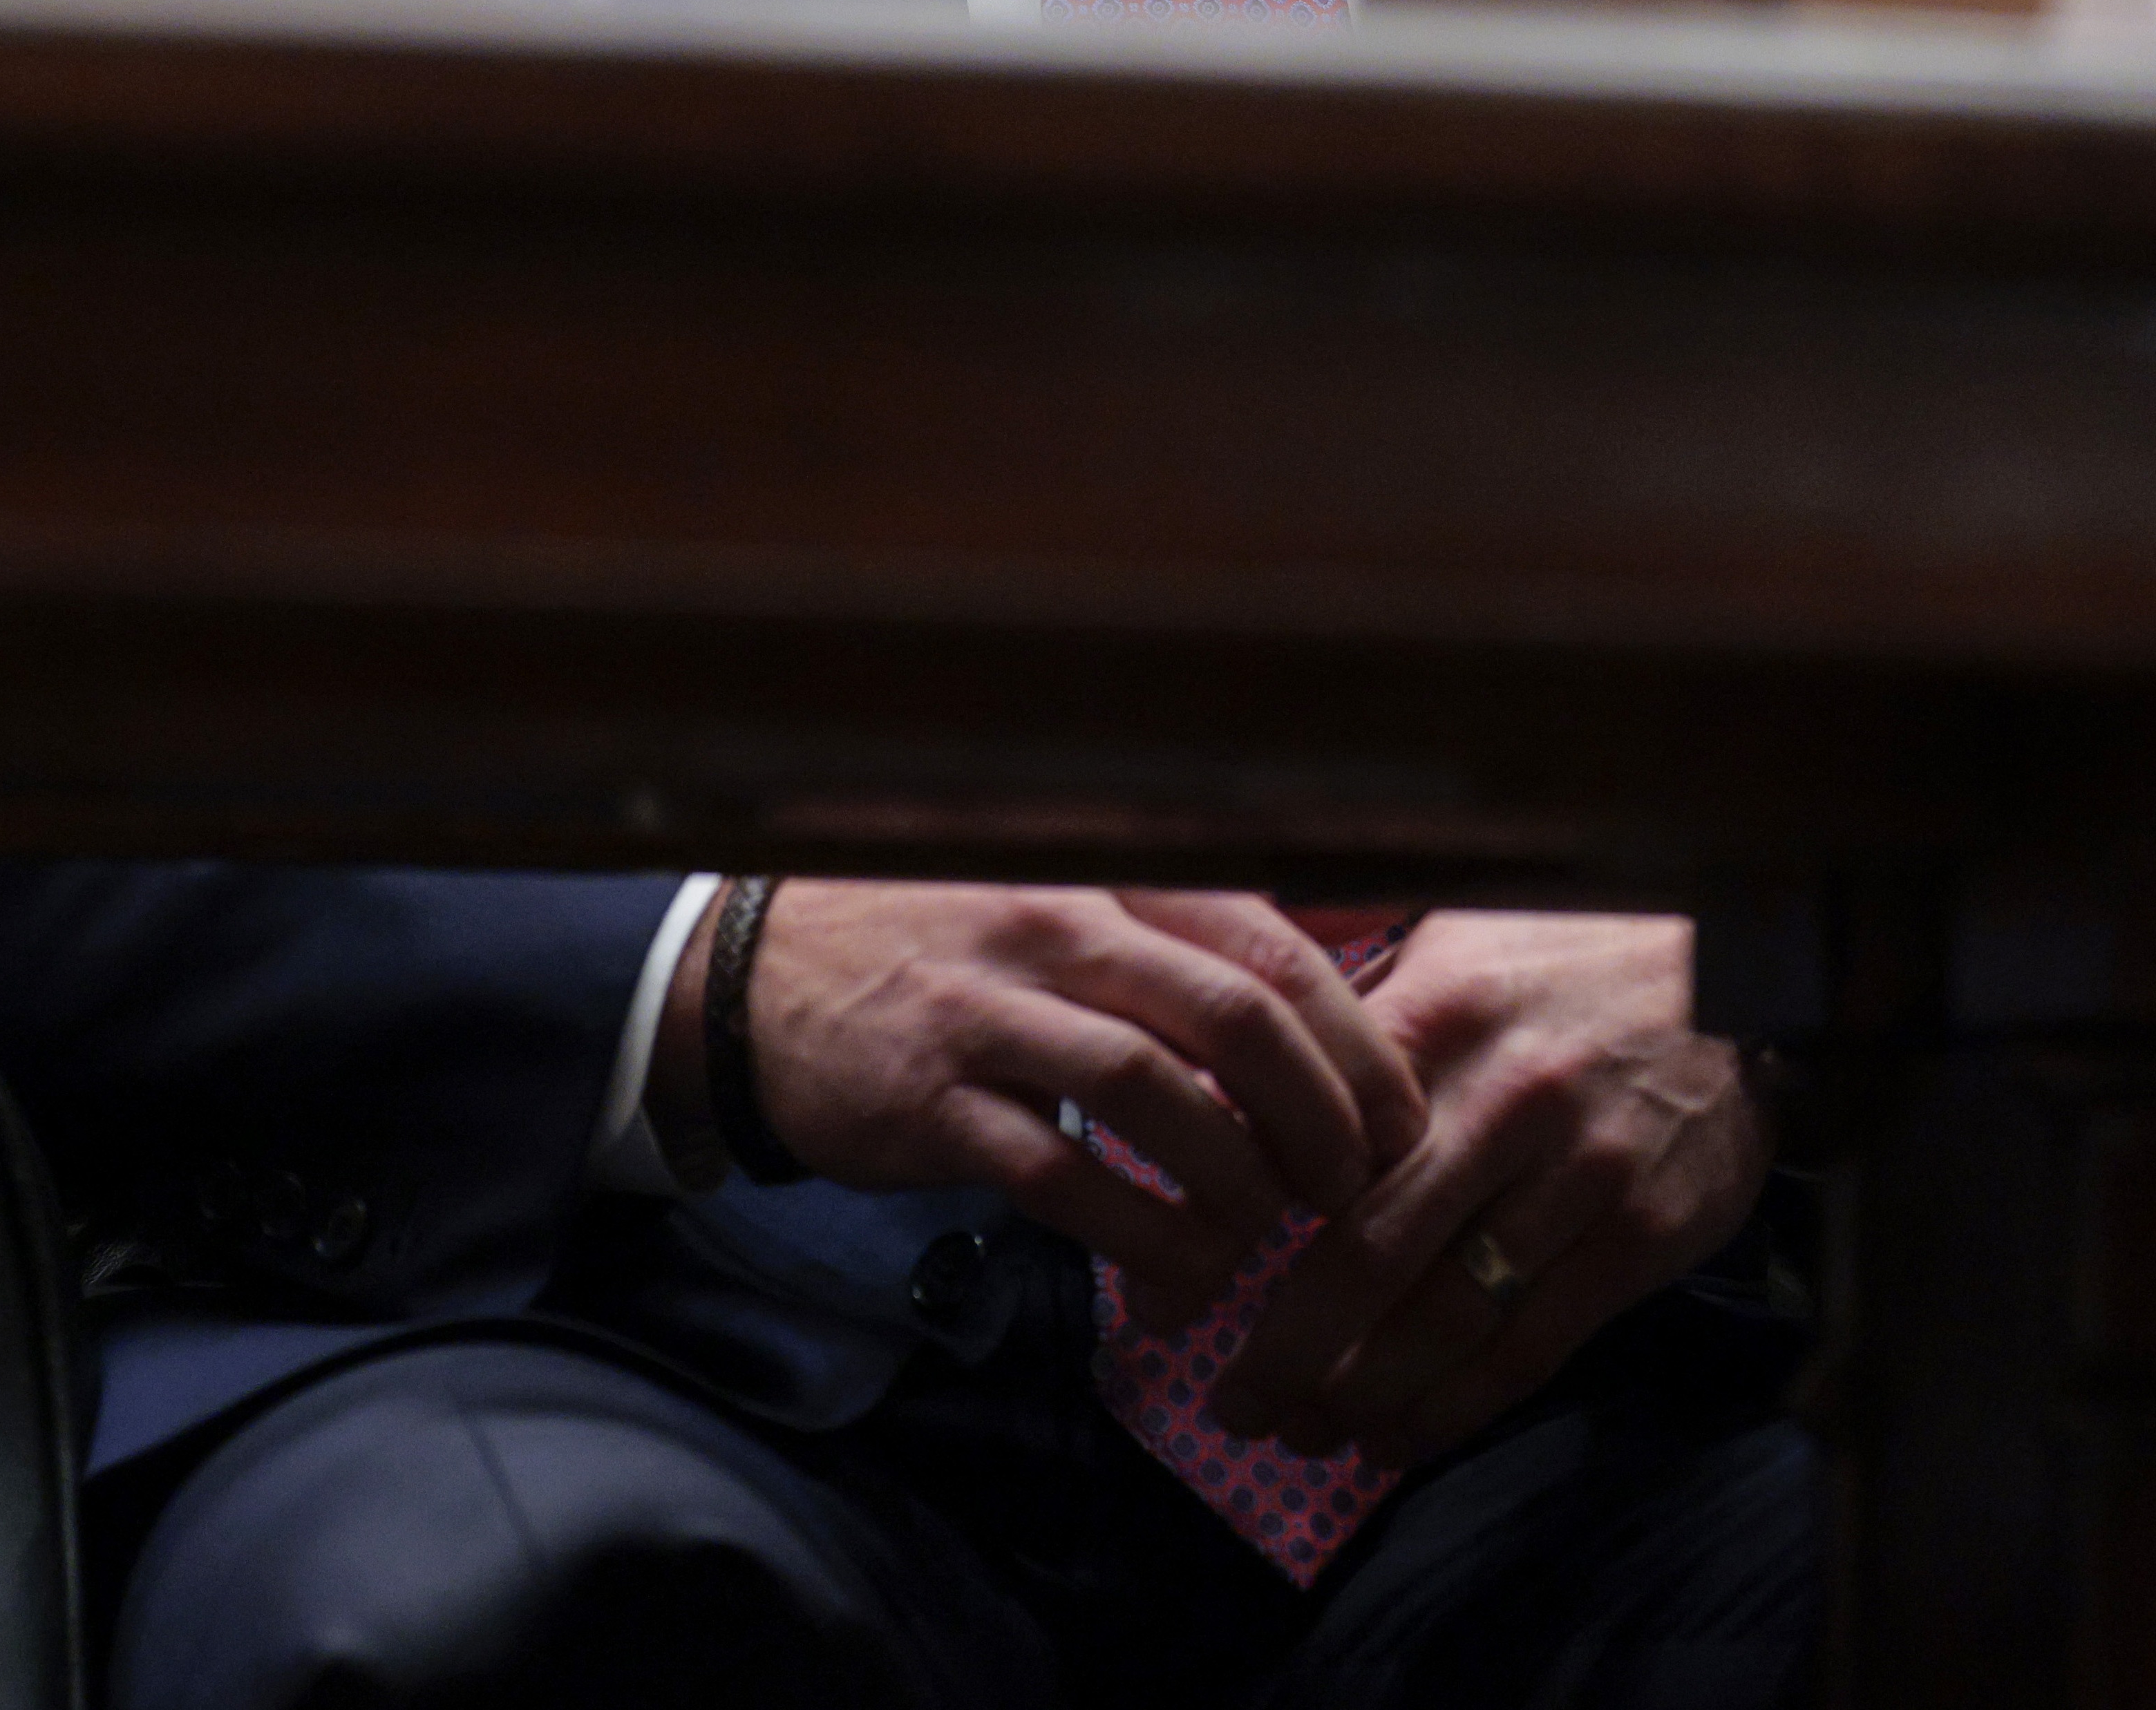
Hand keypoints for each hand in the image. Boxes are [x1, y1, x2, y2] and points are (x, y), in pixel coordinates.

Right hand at [667, 885, 1423, 1327]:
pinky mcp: (935, 1102)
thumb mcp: (1070, 902)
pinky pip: (1066, 1179)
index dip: (1355, 1046)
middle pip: (1235, 1018)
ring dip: (1235, 1184)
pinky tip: (1181, 1280)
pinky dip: (1143, 1238)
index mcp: (1110, 875)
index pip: (1273, 949)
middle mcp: (1058, 924)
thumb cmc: (950, 945)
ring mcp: (991, 1010)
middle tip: (1349, 1190)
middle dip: (1320, 1120)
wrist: (760, 978)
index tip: (1395, 1122)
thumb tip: (1347, 954)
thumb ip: (1191, 929)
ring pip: (1157, 1097)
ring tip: (1263, 1235)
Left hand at [1208, 913, 1771, 1472]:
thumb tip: (1222, 1076)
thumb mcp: (1450, 943)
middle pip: (1370, 1252)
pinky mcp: (1638, 1236)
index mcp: (1437, 1018)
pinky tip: (1399, 1437)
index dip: (1230, 1228)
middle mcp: (1504, 1099)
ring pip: (1447, 1316)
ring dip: (1363, 1393)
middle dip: (1287, 1346)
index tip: (1172, 1295)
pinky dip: (1456, 1406)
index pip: (1308, 1141)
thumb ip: (1351, 1016)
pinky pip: (1530, 1345)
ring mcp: (1579, 1176)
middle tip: (1233, 1404)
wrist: (1735, 965)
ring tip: (1304, 1432)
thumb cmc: (1564, 956)